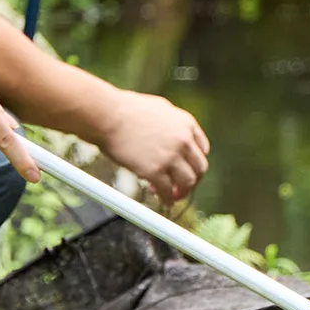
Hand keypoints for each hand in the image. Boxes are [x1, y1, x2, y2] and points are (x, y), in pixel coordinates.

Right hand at [93, 90, 208, 201]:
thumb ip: (171, 124)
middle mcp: (183, 140)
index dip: (194, 163)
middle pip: (199, 168)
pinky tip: (162, 200)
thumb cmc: (125, 110)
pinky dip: (167, 199)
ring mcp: (170, 156)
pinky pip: (168, 191)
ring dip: (181, 192)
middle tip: (182, 187)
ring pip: (188, 182)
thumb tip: (171, 137)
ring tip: (172, 196)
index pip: (202, 150)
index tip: (187, 170)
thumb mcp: (159, 109)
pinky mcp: (155, 170)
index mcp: (186, 123)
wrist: (107, 115)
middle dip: (192, 181)